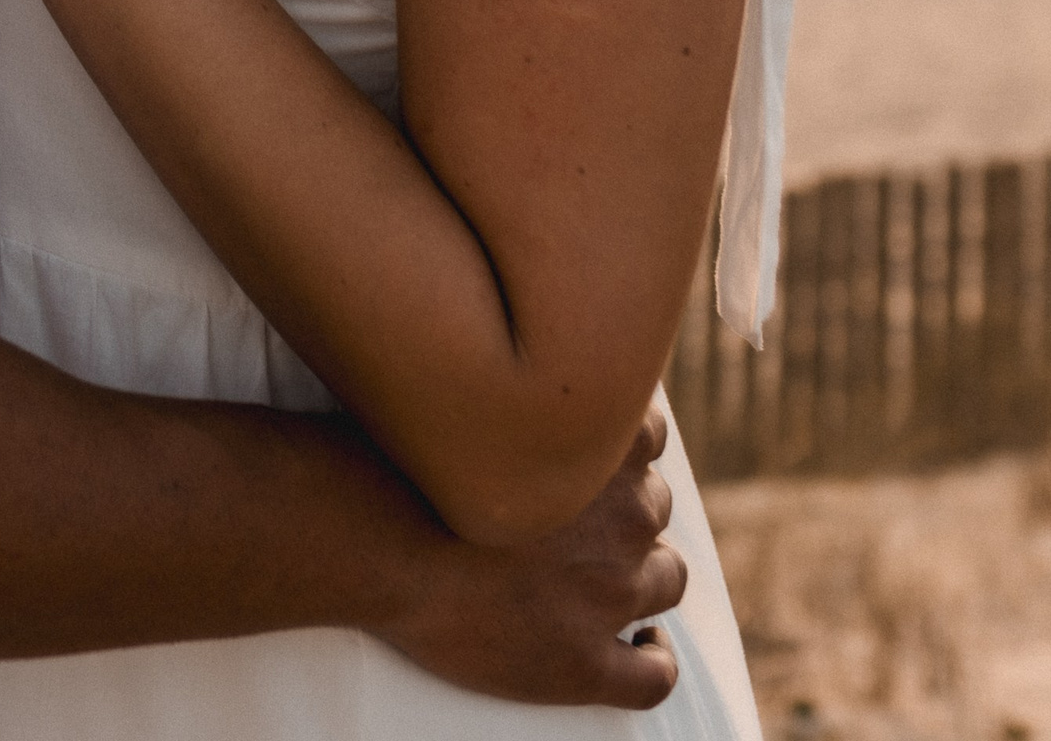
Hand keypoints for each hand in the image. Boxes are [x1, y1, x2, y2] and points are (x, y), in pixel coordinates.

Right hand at [375, 407, 685, 708]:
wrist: (383, 542)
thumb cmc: (415, 463)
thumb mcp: (485, 396)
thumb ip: (533, 389)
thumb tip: (539, 374)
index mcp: (604, 448)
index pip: (648, 433)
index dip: (621, 447)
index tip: (592, 453)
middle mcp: (625, 519)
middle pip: (654, 508)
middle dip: (623, 511)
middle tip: (575, 515)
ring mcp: (611, 595)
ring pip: (667, 581)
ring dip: (643, 576)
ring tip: (602, 577)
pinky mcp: (587, 665)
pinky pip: (654, 675)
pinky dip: (654, 657)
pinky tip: (639, 646)